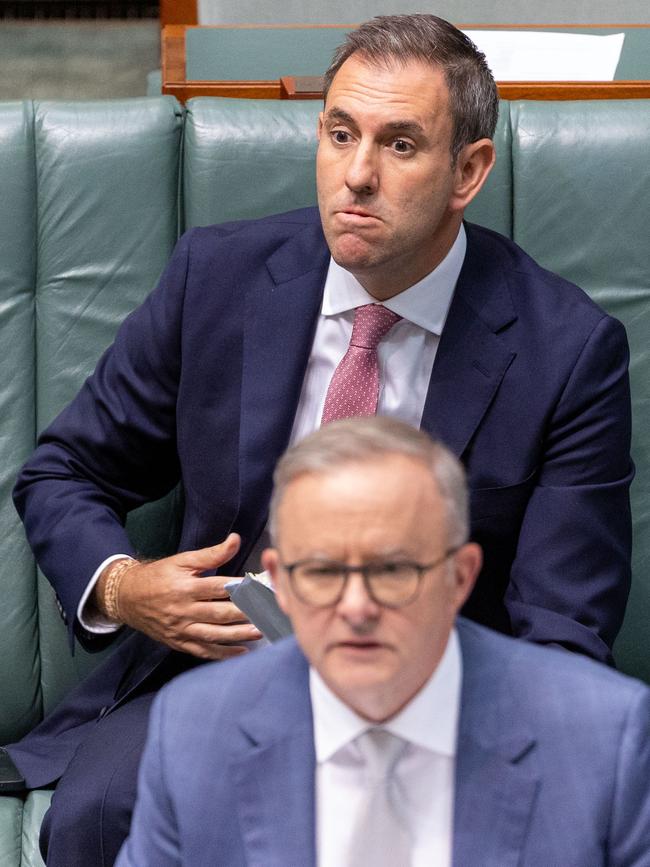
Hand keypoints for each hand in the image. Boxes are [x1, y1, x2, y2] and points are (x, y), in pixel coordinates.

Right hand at [97, 534, 261, 658]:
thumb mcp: (182, 560)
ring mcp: (181, 629)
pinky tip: (242, 652)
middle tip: (269, 613)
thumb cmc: (158, 575)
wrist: (127, 597)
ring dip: (240, 635)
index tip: (264, 588)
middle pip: (220, 614)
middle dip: (247, 614)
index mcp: (185, 587)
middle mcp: (183, 610)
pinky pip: (203, 651)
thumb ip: (211, 554)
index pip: (219, 588)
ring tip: (262, 631)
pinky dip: (223, 654)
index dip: (242, 589)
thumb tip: (236, 539)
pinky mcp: (178, 642)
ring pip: (215, 635)